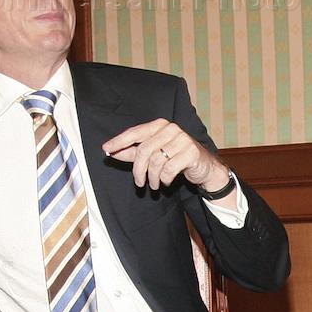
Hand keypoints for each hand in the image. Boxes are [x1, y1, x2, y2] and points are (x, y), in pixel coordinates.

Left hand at [102, 120, 227, 193]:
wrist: (204, 167)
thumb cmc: (176, 159)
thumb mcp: (154, 155)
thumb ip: (133, 153)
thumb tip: (112, 152)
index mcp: (159, 125)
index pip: (135, 132)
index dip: (119, 141)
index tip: (106, 150)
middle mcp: (171, 129)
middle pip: (144, 150)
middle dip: (138, 169)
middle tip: (138, 183)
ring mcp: (182, 139)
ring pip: (156, 161)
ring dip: (152, 178)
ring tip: (153, 185)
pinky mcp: (191, 152)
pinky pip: (169, 169)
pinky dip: (164, 179)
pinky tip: (165, 181)